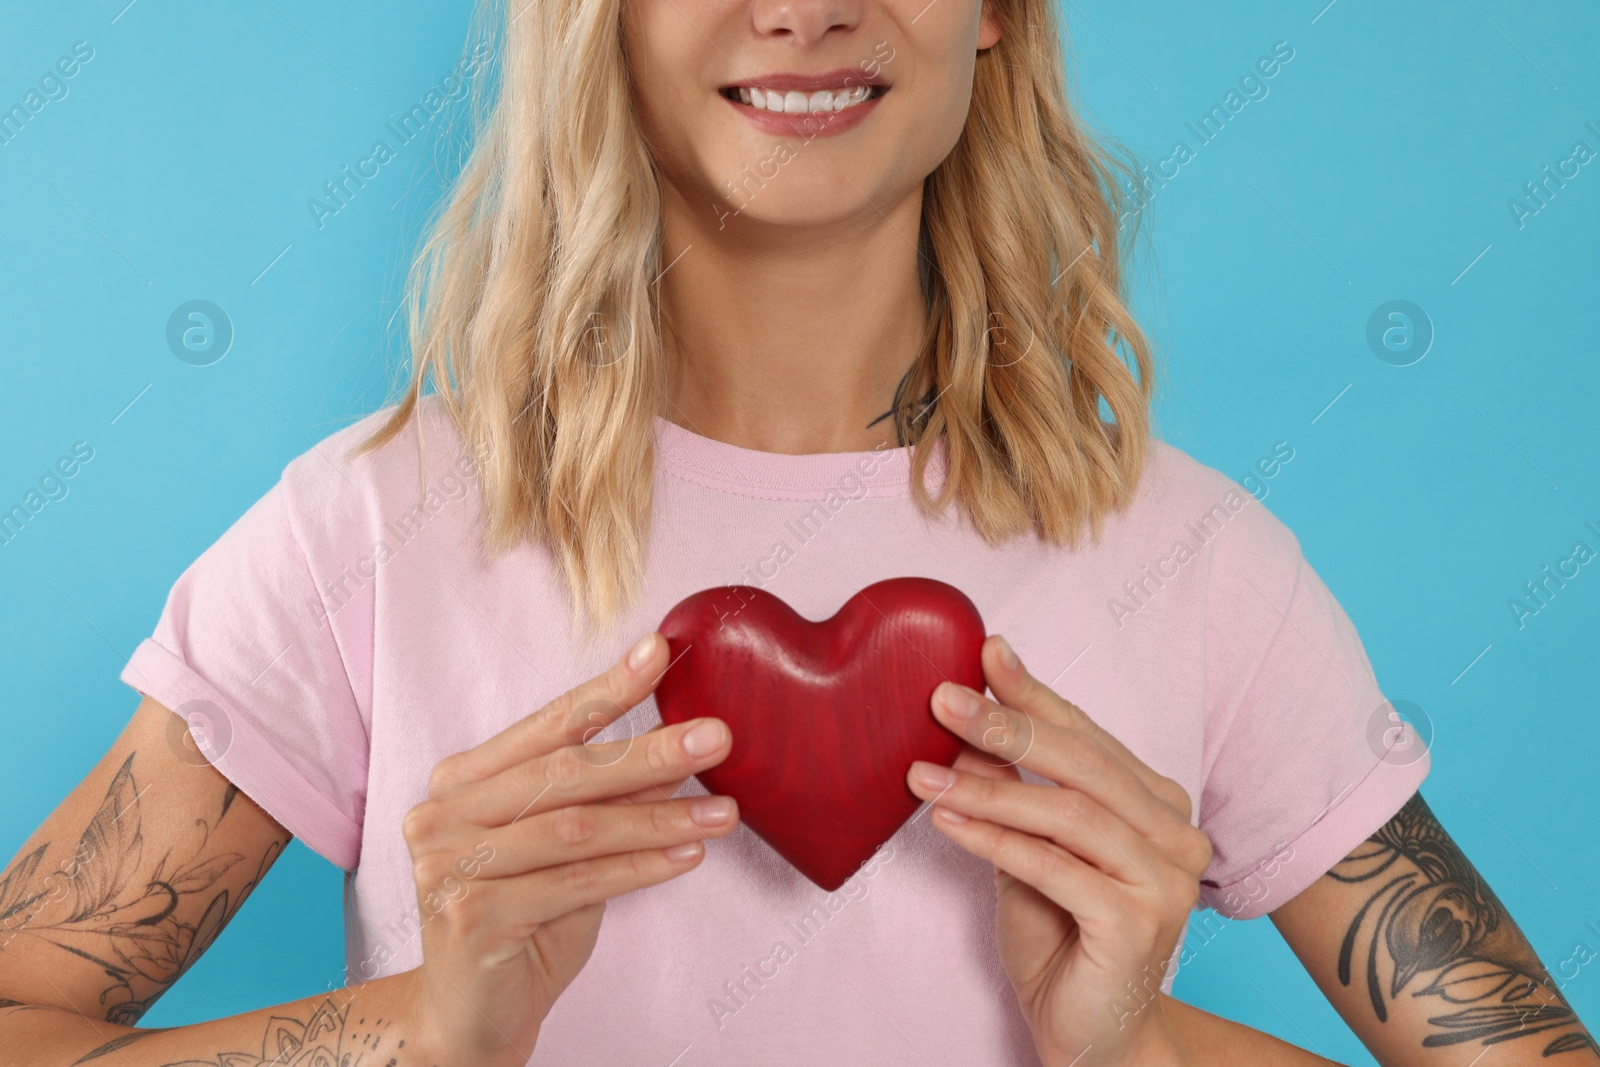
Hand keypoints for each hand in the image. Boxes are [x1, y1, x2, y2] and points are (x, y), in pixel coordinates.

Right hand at [398, 632, 739, 1066]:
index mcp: (461, 782)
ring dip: (660, 817)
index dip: (606, 689)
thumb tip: (675, 743)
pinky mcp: (472, 917)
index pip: (546, 726)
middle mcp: (443, 815)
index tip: (660, 653)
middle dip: (649, 752)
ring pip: (577, 828)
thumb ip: (604, 798)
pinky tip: (687, 856)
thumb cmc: (522, 920)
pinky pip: (576, 882)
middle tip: (716, 735)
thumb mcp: (568, 849)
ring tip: (722, 811)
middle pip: (564, 773)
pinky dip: (640, 869)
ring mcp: (449, 866)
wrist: (470, 1014)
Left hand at [905, 634, 1210, 1066]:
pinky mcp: (1138, 925)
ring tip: (922, 774)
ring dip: (987, 787)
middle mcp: (1176, 835)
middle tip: (942, 698)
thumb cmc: (1061, 935)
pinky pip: (1055, 867)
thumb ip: (1015, 790)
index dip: (1036, 693)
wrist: (1091, 1035)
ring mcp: (1165, 881)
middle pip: (1083, 765)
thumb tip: (963, 721)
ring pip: (1068, 813)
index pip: (1089, 736)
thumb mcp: (1030, 847)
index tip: (984, 652)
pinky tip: (947, 821)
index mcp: (1158, 805)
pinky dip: (995, 840)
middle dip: (1008, 726)